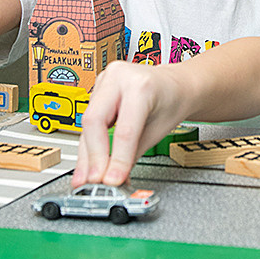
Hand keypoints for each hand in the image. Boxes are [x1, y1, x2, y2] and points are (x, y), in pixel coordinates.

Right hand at [72, 61, 186, 187]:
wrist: (174, 83)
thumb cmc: (171, 100)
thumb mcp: (158, 130)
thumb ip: (134, 155)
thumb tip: (115, 178)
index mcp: (141, 86)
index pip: (124, 129)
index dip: (117, 158)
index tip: (112, 180)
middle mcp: (119, 77)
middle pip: (95, 121)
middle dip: (93, 156)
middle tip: (94, 180)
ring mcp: (105, 79)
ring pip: (87, 122)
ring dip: (86, 153)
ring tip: (85, 178)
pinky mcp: (97, 87)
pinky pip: (89, 119)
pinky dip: (88, 143)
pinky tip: (86, 163)